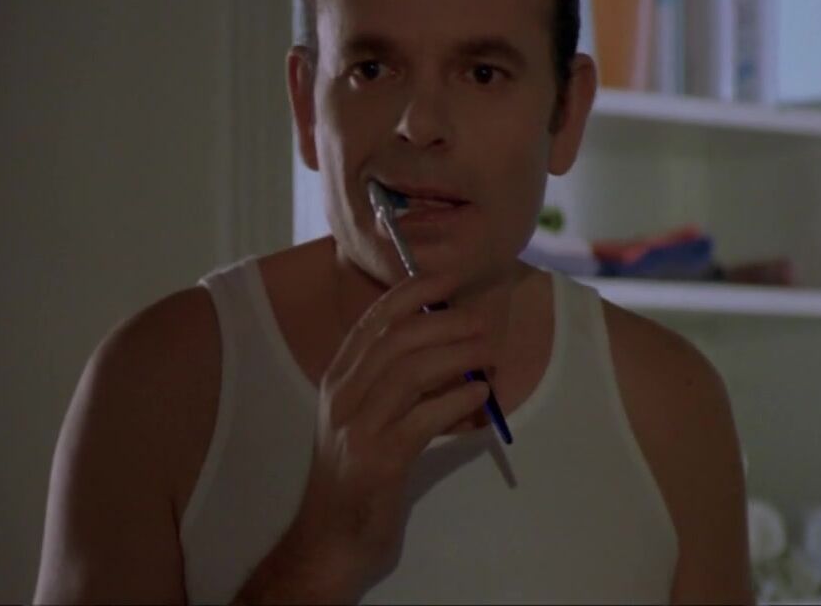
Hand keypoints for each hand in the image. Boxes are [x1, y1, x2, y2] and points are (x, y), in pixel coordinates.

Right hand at [289, 270, 494, 595]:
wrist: (330, 539)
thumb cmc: (359, 476)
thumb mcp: (371, 420)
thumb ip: (403, 386)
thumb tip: (459, 354)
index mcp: (338, 379)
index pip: (374, 321)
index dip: (411, 293)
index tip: (446, 280)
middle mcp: (342, 395)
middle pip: (397, 339)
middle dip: (445, 323)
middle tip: (483, 323)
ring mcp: (357, 427)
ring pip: (410, 370)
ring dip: (457, 355)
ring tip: (490, 354)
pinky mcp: (377, 459)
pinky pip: (422, 417)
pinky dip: (456, 400)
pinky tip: (480, 394)